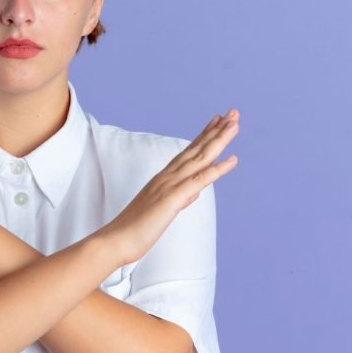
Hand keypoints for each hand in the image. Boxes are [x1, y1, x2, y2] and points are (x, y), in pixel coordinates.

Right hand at [94, 109, 239, 265]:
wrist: (116, 239)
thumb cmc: (135, 228)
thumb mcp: (162, 209)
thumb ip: (179, 198)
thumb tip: (194, 191)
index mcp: (164, 178)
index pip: (189, 151)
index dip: (204, 135)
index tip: (217, 121)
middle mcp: (168, 176)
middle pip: (197, 148)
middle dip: (216, 130)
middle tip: (233, 112)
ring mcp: (170, 185)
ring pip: (200, 158)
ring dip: (219, 139)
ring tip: (234, 123)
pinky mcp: (173, 198)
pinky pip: (199, 180)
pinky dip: (217, 169)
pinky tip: (233, 159)